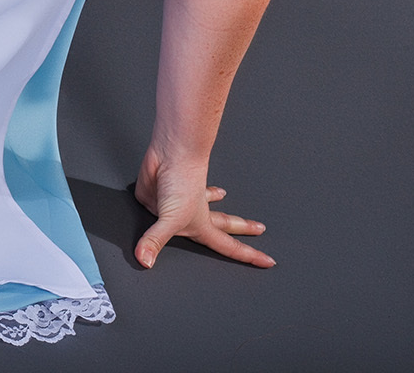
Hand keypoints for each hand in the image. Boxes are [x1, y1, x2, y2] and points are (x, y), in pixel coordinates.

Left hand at [132, 148, 274, 269]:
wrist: (170, 153)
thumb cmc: (181, 180)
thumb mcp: (170, 218)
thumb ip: (156, 240)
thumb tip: (146, 261)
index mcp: (202, 224)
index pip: (229, 246)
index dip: (248, 255)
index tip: (268, 260)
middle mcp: (192, 214)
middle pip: (223, 224)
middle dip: (241, 228)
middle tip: (259, 228)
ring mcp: (177, 204)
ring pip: (199, 205)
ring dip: (213, 200)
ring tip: (223, 195)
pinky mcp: (160, 195)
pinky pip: (162, 202)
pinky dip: (166, 199)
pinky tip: (162, 197)